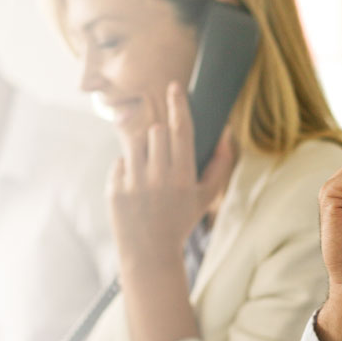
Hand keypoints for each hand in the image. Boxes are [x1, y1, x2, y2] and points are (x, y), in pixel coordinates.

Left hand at [108, 81, 235, 273]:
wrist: (149, 253)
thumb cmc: (180, 221)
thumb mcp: (206, 198)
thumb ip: (221, 166)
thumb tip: (226, 135)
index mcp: (183, 177)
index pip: (181, 130)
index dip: (178, 105)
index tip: (174, 86)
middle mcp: (159, 178)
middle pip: (157, 131)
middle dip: (159, 136)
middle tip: (161, 156)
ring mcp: (135, 184)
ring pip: (136, 143)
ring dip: (142, 151)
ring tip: (148, 171)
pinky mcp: (115, 190)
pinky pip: (120, 162)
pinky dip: (127, 170)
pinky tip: (134, 190)